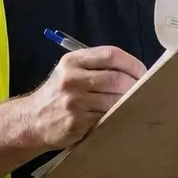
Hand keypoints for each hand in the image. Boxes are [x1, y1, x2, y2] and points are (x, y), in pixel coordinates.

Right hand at [27, 46, 146, 150]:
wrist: (32, 120)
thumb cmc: (59, 94)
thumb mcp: (71, 72)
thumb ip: (97, 67)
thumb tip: (135, 71)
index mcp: (73, 61)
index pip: (110, 55)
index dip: (132, 63)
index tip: (143, 72)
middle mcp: (71, 78)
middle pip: (116, 78)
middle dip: (135, 86)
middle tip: (145, 92)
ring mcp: (73, 101)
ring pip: (114, 100)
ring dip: (128, 103)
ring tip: (135, 105)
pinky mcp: (76, 122)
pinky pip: (106, 118)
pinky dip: (117, 117)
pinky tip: (119, 117)